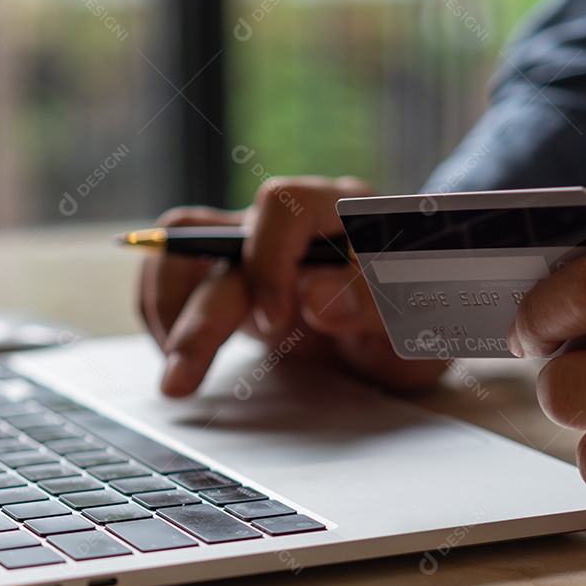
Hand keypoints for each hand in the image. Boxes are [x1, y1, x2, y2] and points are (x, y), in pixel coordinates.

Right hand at [139, 176, 444, 396]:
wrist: (411, 316)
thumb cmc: (420, 313)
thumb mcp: (417, 323)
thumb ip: (375, 305)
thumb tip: (317, 296)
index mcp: (345, 213)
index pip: (283, 207)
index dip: (269, 261)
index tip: (275, 322)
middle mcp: (293, 223)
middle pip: (224, 243)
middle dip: (199, 316)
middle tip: (182, 378)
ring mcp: (259, 246)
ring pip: (185, 245)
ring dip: (168, 303)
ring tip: (173, 367)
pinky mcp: (237, 275)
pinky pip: (180, 269)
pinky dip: (165, 307)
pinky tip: (177, 353)